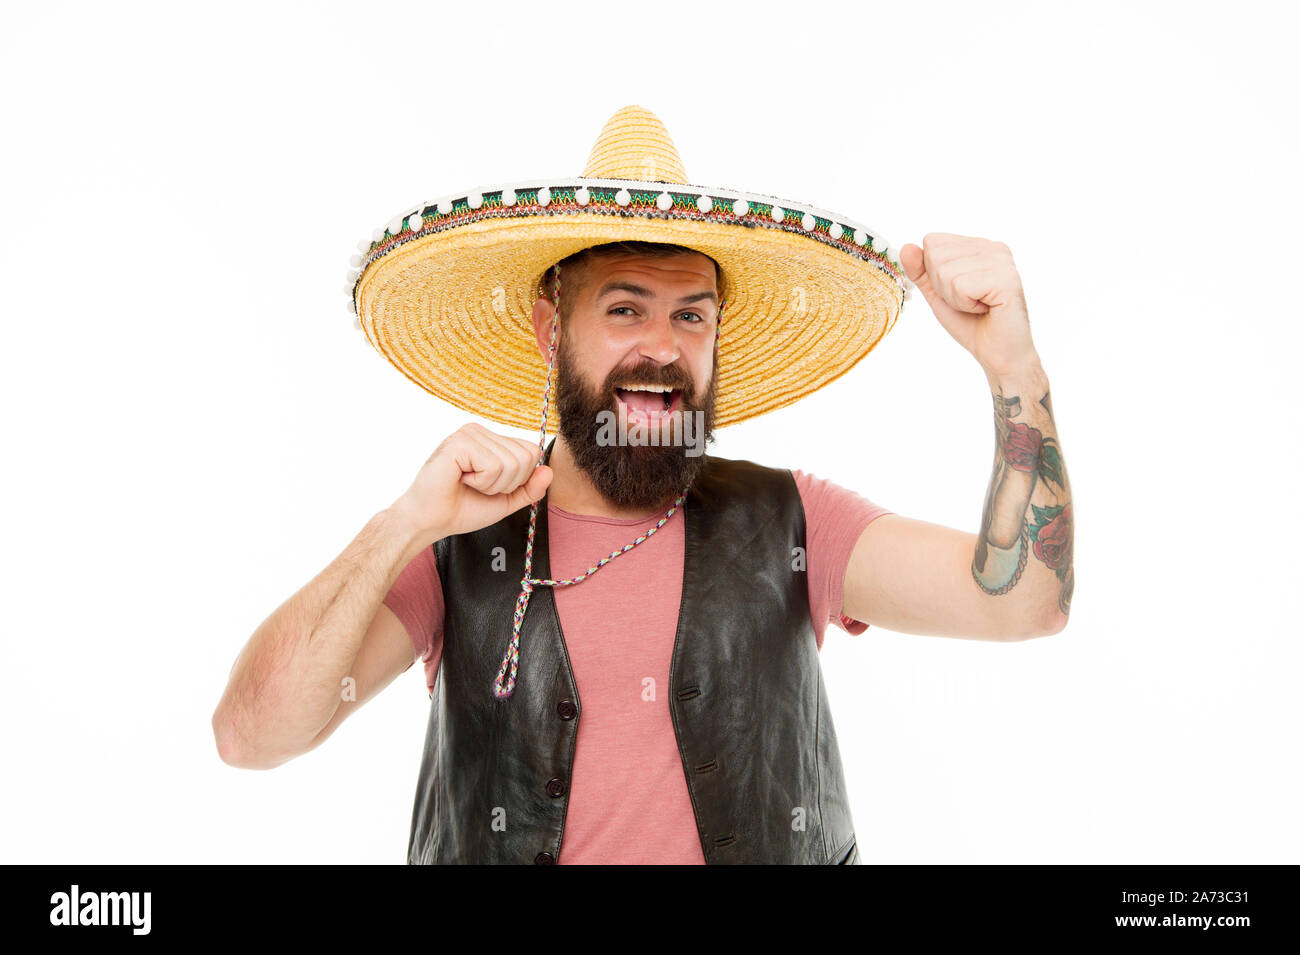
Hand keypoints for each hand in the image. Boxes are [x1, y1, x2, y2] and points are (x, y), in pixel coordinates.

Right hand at [391, 423, 552, 541]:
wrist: (431, 521)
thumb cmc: (463, 508)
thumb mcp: (506, 500)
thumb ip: (530, 488)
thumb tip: (549, 471)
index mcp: (492, 440)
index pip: (532, 452)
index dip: (519, 479)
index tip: (492, 486)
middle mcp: (481, 431)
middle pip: (526, 457)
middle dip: (507, 484)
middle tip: (478, 486)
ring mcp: (470, 433)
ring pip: (512, 463)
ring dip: (492, 485)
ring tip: (469, 483)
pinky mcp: (460, 442)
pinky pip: (494, 466)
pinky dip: (482, 482)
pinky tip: (461, 479)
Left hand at [900, 233, 1036, 377]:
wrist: (998, 353)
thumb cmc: (970, 323)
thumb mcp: (938, 294)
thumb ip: (921, 271)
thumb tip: (906, 247)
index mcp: (979, 246)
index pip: (932, 242)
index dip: (934, 274)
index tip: (959, 292)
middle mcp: (993, 247)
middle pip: (936, 255)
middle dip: (943, 288)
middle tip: (969, 302)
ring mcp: (1002, 261)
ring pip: (946, 272)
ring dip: (955, 299)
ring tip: (978, 306)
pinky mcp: (1006, 279)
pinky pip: (961, 286)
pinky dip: (965, 305)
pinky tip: (985, 309)